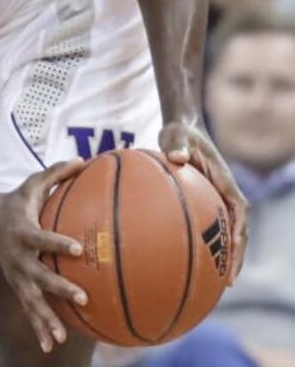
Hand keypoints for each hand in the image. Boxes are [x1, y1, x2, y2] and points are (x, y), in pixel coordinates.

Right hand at [0, 159, 89, 353]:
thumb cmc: (14, 201)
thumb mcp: (30, 184)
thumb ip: (56, 173)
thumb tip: (84, 160)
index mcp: (23, 231)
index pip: (43, 237)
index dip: (59, 242)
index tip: (79, 248)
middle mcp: (18, 256)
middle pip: (38, 274)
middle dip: (58, 287)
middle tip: (81, 296)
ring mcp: (16, 274)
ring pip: (31, 299)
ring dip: (45, 318)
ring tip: (59, 337)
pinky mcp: (16, 285)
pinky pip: (28, 309)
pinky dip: (38, 328)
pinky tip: (50, 346)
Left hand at [159, 121, 248, 282]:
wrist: (183, 130)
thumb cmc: (180, 133)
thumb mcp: (177, 134)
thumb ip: (177, 144)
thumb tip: (177, 157)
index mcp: (225, 183)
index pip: (240, 213)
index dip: (239, 235)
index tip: (234, 254)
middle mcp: (226, 195)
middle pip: (239, 232)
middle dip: (236, 257)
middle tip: (227, 282)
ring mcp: (217, 202)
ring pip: (227, 235)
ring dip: (224, 258)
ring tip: (215, 285)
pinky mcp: (206, 204)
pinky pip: (209, 230)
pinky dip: (205, 248)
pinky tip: (189, 265)